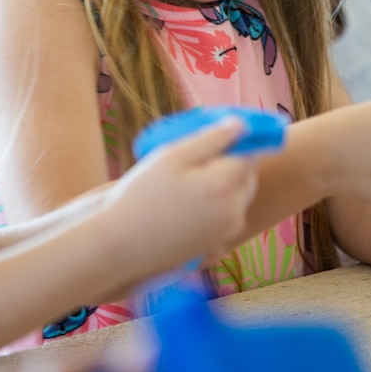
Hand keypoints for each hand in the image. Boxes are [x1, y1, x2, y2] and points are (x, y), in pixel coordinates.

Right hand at [103, 119, 257, 280]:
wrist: (121, 244)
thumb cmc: (143, 194)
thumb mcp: (173, 156)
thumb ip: (212, 138)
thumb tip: (241, 125)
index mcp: (225, 185)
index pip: (250, 155)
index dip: (236, 142)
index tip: (214, 137)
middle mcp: (234, 211)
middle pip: (247, 177)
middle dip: (233, 163)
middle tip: (198, 158)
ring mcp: (226, 233)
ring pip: (240, 198)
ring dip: (227, 185)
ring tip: (190, 182)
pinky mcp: (216, 246)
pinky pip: (228, 218)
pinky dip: (218, 207)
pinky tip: (190, 206)